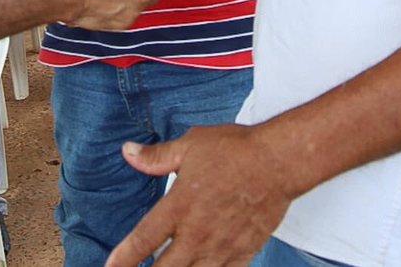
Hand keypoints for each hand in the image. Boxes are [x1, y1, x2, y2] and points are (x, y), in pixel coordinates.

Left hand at [106, 124, 292, 266]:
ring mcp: (220, 248)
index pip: (142, 241)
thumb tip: (128, 152)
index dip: (122, 260)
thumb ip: (156, 157)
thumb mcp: (189, 146)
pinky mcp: (242, 254)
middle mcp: (197, 233)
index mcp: (179, 206)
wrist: (278, 162)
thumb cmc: (235, 151)